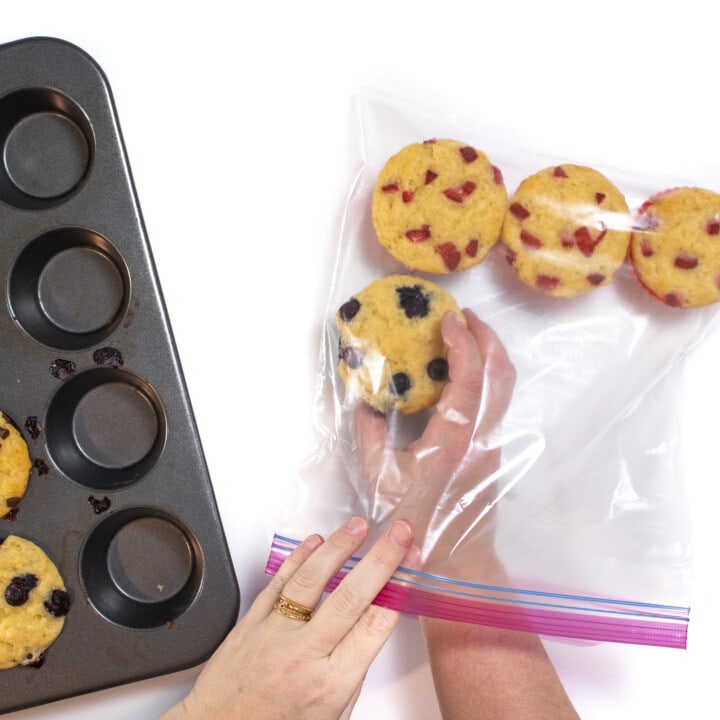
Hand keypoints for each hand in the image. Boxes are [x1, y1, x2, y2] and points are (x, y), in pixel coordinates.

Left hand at [160, 516, 419, 719]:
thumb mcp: (333, 715)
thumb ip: (353, 670)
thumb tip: (373, 624)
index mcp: (330, 683)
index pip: (374, 625)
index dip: (398, 588)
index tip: (411, 564)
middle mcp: (303, 655)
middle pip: (350, 597)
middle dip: (380, 559)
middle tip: (398, 533)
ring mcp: (274, 635)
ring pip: (311, 580)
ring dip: (339, 548)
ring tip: (359, 527)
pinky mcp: (249, 623)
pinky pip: (278, 582)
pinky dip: (298, 558)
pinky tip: (315, 541)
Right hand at [354, 309, 515, 576]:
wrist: (455, 561)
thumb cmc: (415, 524)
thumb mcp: (380, 478)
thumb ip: (370, 434)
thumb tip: (363, 400)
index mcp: (454, 440)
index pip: (469, 379)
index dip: (462, 343)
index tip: (449, 319)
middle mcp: (482, 435)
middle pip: (500, 373)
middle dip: (487, 336)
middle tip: (463, 315)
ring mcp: (493, 441)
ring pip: (505, 385)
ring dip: (490, 352)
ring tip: (466, 334)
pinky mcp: (493, 448)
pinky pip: (498, 397)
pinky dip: (487, 372)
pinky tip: (464, 370)